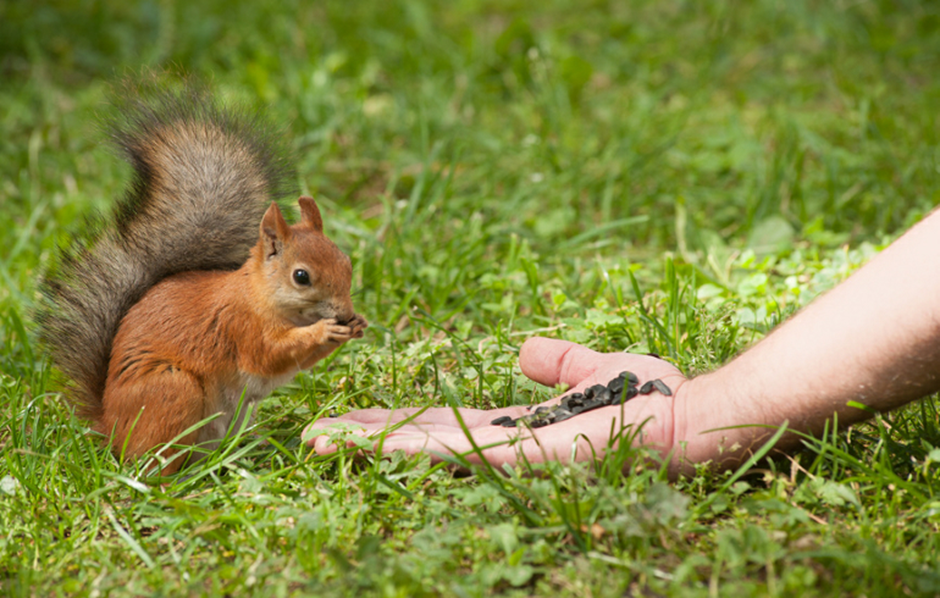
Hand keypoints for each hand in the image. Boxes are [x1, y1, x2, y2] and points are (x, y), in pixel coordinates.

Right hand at [305, 337, 687, 468]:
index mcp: (513, 428)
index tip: (355, 418)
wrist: (690, 421)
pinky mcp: (517, 456)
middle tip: (313, 435)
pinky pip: (449, 451)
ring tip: (317, 441)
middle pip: (417, 440)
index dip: (394, 422)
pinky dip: (400, 448)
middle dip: (364, 439)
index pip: (439, 424)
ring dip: (367, 446)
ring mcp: (505, 454)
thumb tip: (523, 352)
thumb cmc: (652, 400)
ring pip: (421, 450)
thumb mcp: (594, 367)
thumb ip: (558, 362)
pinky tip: (362, 443)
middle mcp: (500, 445)